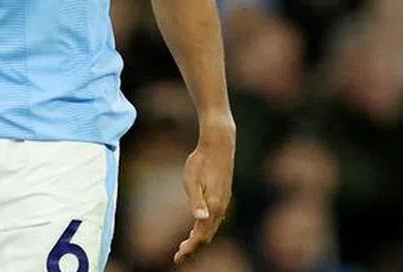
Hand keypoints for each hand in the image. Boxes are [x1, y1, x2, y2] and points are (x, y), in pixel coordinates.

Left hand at [174, 117, 235, 263]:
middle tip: (179, 255)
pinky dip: (206, 227)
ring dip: (200, 237)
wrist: (219, 144)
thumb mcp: (192, 180)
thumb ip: (196, 202)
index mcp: (213, 206)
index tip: (177, 258)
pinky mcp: (224, 196)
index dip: (190, 249)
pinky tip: (199, 224)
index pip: (201, 235)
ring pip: (212, 228)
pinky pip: (216, 219)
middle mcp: (221, 207)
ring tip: (186, 244)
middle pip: (208, 235)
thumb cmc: (201, 160)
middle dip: (194, 247)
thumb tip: (200, 220)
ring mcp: (224, 202)